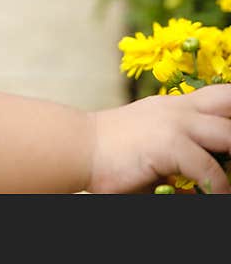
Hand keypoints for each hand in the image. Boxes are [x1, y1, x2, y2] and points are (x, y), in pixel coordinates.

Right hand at [86, 84, 230, 192]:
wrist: (75, 149)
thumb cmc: (108, 154)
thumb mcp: (151, 145)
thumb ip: (180, 154)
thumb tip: (203, 185)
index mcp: (173, 106)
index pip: (221, 95)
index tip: (230, 137)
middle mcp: (177, 109)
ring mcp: (174, 123)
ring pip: (229, 134)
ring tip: (228, 184)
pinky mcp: (169, 145)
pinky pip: (210, 170)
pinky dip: (217, 187)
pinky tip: (213, 196)